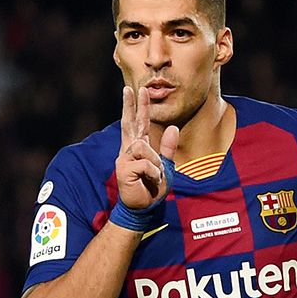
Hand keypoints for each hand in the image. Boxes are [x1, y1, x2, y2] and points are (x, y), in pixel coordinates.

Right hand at [117, 86, 179, 209]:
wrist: (144, 208)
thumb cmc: (152, 188)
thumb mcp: (166, 166)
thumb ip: (168, 148)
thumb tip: (172, 128)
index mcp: (138, 147)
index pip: (138, 123)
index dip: (137, 106)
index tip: (136, 90)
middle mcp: (128, 150)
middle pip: (129, 123)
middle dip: (130, 105)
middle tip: (130, 89)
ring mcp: (124, 159)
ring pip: (144, 148)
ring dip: (155, 163)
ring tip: (155, 175)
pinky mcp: (123, 169)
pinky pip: (145, 163)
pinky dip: (154, 172)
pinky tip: (151, 180)